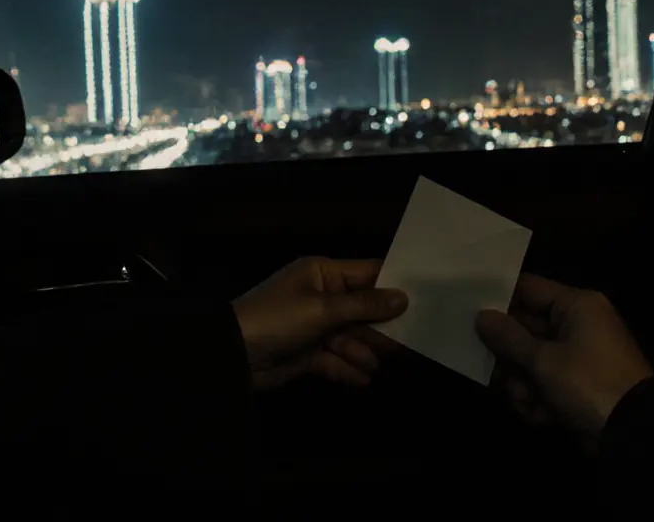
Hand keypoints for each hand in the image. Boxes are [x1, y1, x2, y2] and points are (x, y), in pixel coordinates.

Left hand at [232, 257, 406, 389]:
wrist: (231, 356)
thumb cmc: (278, 319)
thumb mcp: (323, 308)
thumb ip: (365, 304)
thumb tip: (403, 297)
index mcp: (322, 274)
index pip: (367, 274)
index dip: (393, 286)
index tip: (422, 299)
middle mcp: (322, 297)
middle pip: (363, 310)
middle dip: (381, 327)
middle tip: (406, 343)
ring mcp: (315, 327)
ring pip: (352, 337)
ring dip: (364, 352)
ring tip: (376, 365)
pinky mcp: (308, 354)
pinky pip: (336, 360)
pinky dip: (349, 369)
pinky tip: (363, 379)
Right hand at [475, 274, 653, 441]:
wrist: (632, 431)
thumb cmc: (587, 382)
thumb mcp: (543, 360)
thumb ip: (508, 338)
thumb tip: (482, 316)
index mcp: (577, 305)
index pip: (529, 289)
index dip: (499, 301)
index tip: (470, 315)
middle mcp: (579, 325)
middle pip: (528, 329)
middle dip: (510, 357)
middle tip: (492, 371)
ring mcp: (581, 357)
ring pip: (534, 361)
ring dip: (523, 384)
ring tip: (524, 400)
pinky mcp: (581, 386)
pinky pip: (548, 384)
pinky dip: (540, 400)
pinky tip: (538, 415)